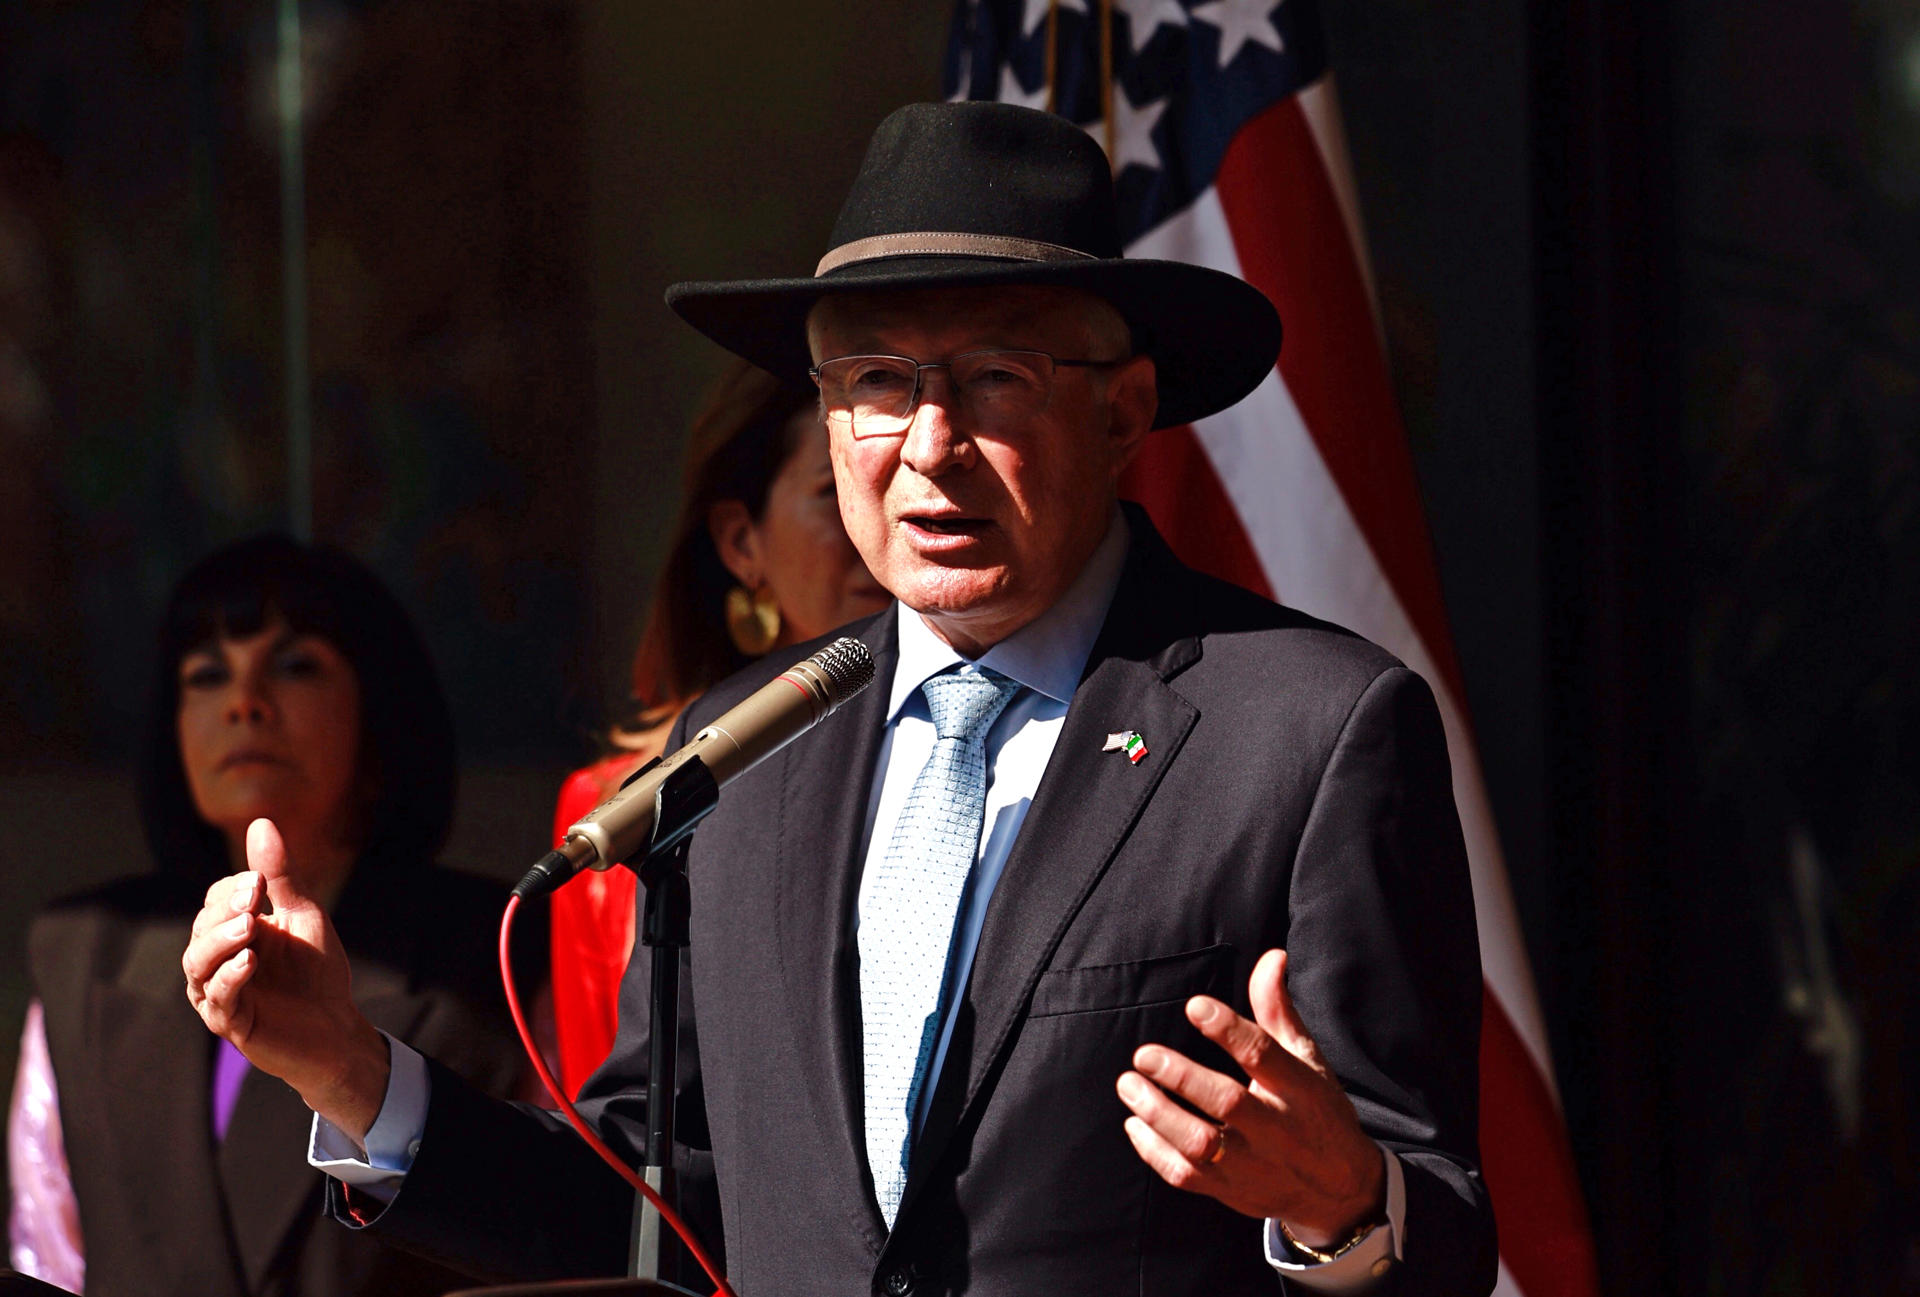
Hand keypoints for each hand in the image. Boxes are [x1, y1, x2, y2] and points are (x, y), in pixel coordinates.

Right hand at [182, 818, 388, 1141]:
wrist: (338, 1026)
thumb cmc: (318, 970)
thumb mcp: (304, 915)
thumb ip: (281, 875)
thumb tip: (261, 822)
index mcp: (234, 932)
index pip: (215, 902)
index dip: (233, 890)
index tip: (258, 880)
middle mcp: (218, 961)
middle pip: (201, 930)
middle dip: (224, 912)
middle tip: (253, 899)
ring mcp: (220, 993)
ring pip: (198, 965)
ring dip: (220, 942)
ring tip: (249, 927)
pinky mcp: (231, 1023)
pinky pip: (217, 1000)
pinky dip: (229, 978)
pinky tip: (248, 962)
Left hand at [1116, 948, 1384, 1247]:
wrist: (1338, 1189)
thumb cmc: (1316, 1109)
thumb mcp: (1307, 1059)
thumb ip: (1278, 1010)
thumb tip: (1271, 957)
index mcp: (1299, 1089)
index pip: (1264, 1055)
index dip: (1229, 1029)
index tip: (1194, 1006)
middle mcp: (1278, 1129)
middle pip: (1227, 1102)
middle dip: (1180, 1077)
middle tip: (1143, 1055)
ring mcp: (1254, 1165)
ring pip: (1200, 1145)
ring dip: (1158, 1115)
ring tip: (1128, 1085)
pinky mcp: (1233, 1191)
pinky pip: (1187, 1176)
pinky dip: (1154, 1151)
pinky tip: (1135, 1123)